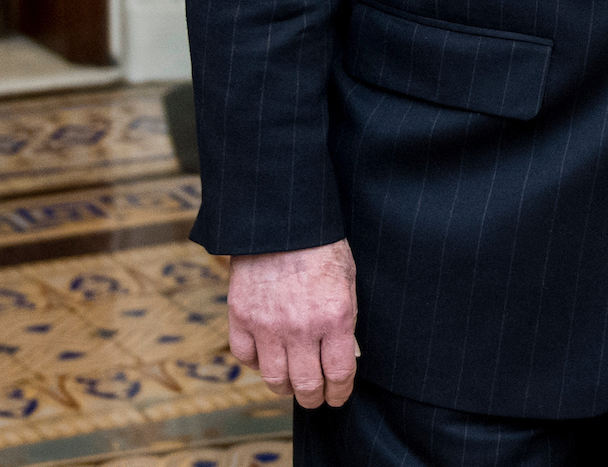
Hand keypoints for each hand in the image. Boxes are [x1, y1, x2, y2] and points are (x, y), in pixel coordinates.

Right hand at [228, 240, 358, 407]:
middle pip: (306, 383)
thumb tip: (342, 353)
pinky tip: (266, 361)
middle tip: (316, 400)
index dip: (340, 392)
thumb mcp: (348, 282)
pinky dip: (256, 364)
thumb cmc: (323, 250)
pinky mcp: (241, 317)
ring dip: (285, 388)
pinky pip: (246, 356)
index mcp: (335, 317)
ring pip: (274, 377)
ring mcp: (268, 325)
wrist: (284, 225)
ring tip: (291, 388)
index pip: (339, 373)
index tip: (339, 398)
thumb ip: (344, 320)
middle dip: (313, 398)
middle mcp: (301, 327)